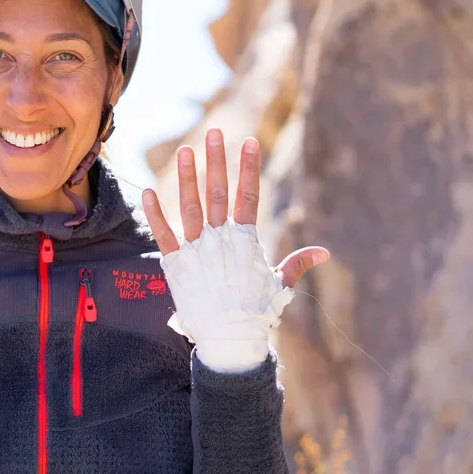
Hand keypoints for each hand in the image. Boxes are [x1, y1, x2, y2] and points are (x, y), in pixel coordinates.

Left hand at [141, 128, 329, 370]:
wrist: (229, 341)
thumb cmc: (256, 312)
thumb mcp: (279, 285)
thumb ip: (296, 263)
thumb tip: (325, 252)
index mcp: (246, 242)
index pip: (248, 197)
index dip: (248, 169)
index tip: (248, 142)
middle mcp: (220, 242)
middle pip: (219, 194)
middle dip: (217, 162)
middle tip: (215, 133)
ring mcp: (197, 252)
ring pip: (191, 208)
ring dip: (187, 179)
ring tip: (185, 151)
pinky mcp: (176, 266)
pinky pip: (163, 235)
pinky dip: (155, 214)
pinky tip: (147, 191)